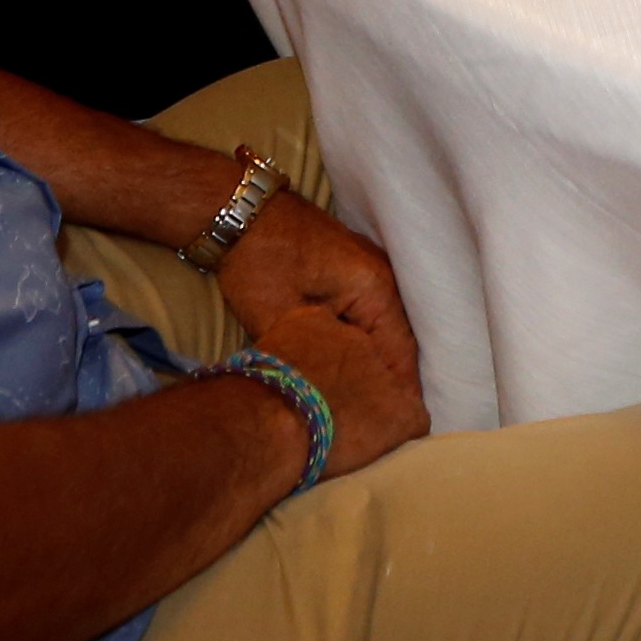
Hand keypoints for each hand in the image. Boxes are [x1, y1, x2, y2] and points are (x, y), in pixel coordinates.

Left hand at [218, 189, 425, 471]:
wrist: (238, 210)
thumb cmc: (258, 261)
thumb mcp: (280, 318)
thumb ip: (314, 356)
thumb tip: (329, 392)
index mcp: (376, 288)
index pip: (402, 353)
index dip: (401, 395)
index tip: (402, 430)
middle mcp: (384, 277)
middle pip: (399, 342)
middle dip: (392, 383)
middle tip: (387, 427)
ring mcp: (370, 270)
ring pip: (385, 329)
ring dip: (379, 363)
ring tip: (373, 407)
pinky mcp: (352, 271)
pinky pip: (370, 316)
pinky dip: (366, 343)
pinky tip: (354, 370)